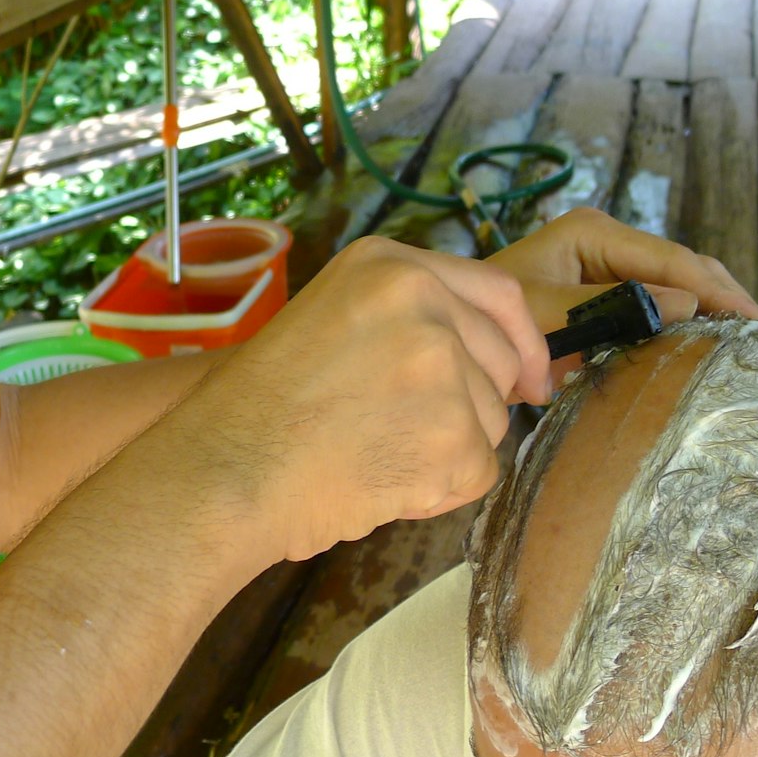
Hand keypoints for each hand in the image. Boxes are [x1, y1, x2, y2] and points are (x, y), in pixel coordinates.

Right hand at [166, 236, 544, 562]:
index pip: (500, 294)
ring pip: (490, 422)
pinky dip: (438, 491)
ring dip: (446, 450)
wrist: (227, 472)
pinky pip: (479, 472)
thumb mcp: (332, 317)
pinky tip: (379, 483)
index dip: (523, 342)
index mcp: (389, 265)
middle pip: (501, 363)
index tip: (531, 377)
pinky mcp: (453, 438)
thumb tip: (507, 361)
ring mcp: (442, 368)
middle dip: (470, 406)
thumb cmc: (261, 409)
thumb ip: (409, 317)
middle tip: (401, 433)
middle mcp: (422, 303)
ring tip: (371, 453)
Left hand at [490, 207, 757, 393]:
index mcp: (593, 233)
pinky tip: (715, 347)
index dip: (718, 292)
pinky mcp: (607, 296)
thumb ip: (612, 309)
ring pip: (678, 286)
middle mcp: (606, 242)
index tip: (757, 322)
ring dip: (714, 312)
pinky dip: (690, 323)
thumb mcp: (543, 315)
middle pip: (684, 267)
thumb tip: (688, 305)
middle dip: (726, 299)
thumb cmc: (488, 323)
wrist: (456, 340)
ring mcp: (608, 267)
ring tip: (755, 344)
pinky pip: (659, 306)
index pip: (673, 260)